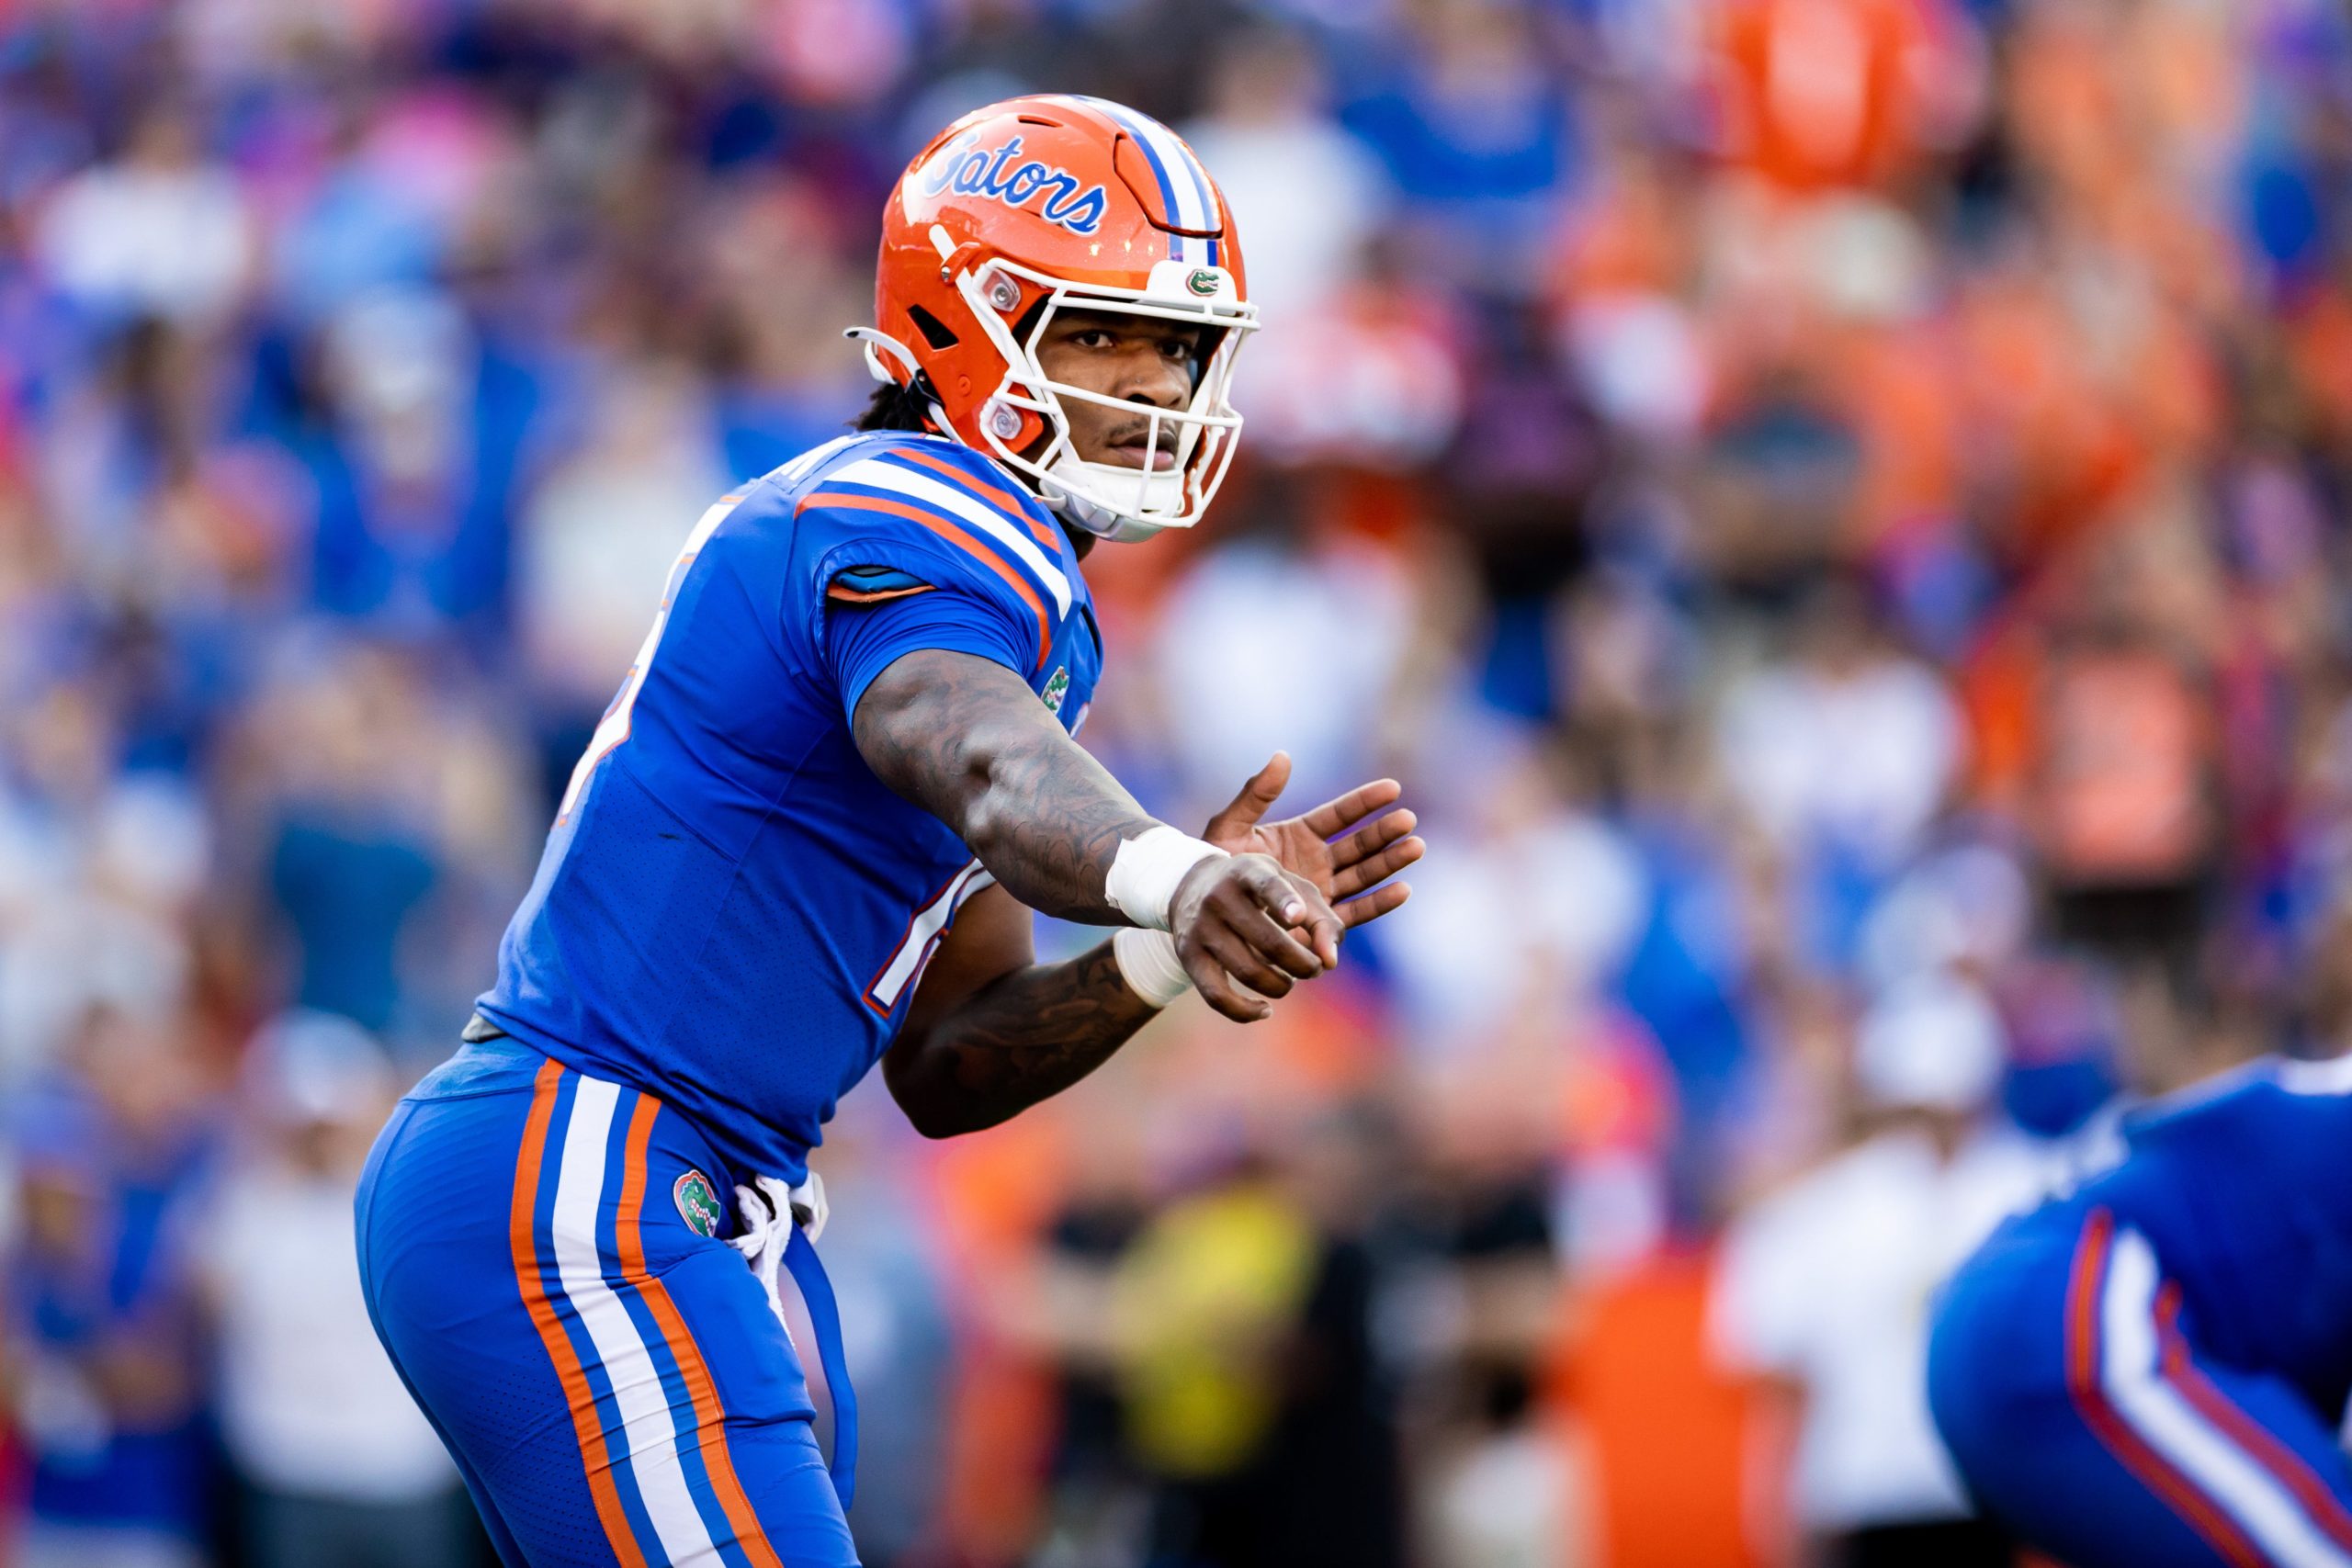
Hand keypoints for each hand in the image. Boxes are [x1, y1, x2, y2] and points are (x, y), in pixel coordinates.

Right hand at [1168, 852, 1343, 1022]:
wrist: (1190, 886)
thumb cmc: (1257, 889)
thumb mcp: (1290, 887)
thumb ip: (1321, 919)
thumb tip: (1331, 962)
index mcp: (1248, 872)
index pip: (1266, 886)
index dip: (1284, 902)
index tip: (1299, 917)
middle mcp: (1220, 898)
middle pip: (1269, 942)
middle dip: (1304, 964)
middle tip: (1315, 968)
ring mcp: (1201, 928)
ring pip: (1249, 972)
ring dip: (1281, 986)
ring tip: (1290, 979)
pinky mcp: (1189, 957)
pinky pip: (1217, 997)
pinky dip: (1245, 1012)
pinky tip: (1265, 1009)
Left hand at [1203, 753, 1422, 929]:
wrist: (1205, 912)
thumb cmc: (1213, 867)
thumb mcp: (1230, 827)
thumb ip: (1255, 795)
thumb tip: (1283, 756)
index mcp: (1299, 835)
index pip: (1339, 815)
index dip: (1365, 802)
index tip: (1392, 788)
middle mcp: (1316, 862)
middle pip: (1358, 845)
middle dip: (1384, 833)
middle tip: (1409, 820)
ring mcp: (1321, 892)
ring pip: (1363, 875)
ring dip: (1390, 862)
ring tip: (1416, 847)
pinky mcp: (1320, 922)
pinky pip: (1355, 912)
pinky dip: (1379, 903)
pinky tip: (1403, 890)